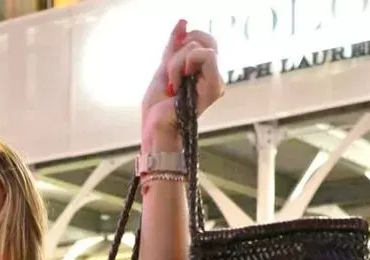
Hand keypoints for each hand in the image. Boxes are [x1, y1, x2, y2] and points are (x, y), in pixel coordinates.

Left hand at [141, 19, 224, 148]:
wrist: (154, 127)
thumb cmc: (157, 108)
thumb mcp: (163, 68)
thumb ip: (174, 46)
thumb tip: (183, 21)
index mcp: (202, 73)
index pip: (203, 41)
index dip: (185, 41)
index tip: (169, 61)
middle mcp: (212, 77)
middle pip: (205, 39)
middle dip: (180, 50)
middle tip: (171, 74)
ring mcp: (215, 82)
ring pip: (199, 47)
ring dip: (177, 62)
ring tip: (172, 84)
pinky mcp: (214, 86)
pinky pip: (205, 55)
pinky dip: (183, 65)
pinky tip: (177, 84)